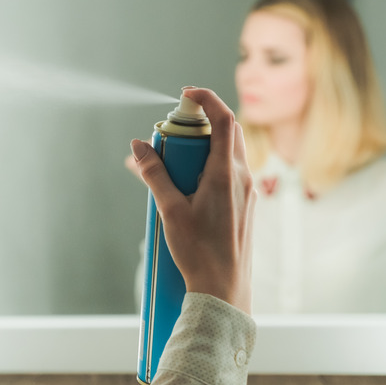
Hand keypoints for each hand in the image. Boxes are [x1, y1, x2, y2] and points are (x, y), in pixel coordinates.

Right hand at [130, 88, 255, 313]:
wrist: (224, 289)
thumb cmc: (199, 252)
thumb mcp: (170, 209)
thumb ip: (154, 174)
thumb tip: (138, 147)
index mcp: (227, 173)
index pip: (224, 119)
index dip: (206, 98)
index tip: (185, 95)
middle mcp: (242, 177)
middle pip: (227, 132)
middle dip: (200, 124)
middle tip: (173, 133)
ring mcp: (247, 192)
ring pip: (229, 153)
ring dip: (203, 147)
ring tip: (176, 163)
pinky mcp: (245, 205)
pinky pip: (229, 173)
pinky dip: (209, 166)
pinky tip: (188, 187)